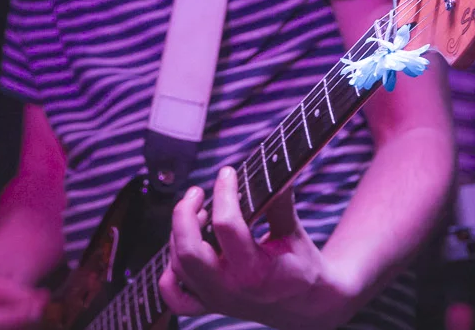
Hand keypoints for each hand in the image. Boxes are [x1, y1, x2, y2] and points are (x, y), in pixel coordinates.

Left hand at [159, 167, 352, 329]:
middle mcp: (230, 289)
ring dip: (180, 232)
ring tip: (198, 212)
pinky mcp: (208, 305)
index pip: (227, 226)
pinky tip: (181, 247)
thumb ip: (280, 203)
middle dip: (184, 214)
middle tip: (196, 192)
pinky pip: (174, 296)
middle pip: (188, 250)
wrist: (304, 307)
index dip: (224, 193)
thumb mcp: (294, 233)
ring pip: (178, 265)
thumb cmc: (301, 267)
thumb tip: (273, 166)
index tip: (227, 173)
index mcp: (256, 272)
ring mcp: (216, 300)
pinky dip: (169, 272)